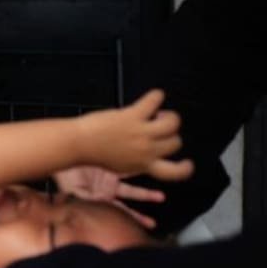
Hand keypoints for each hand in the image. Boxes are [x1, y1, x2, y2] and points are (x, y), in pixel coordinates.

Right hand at [52, 165, 164, 229]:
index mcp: (98, 199)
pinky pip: (128, 170)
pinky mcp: (112, 167)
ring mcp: (110, 181)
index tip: (142, 228)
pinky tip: (149, 172)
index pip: (117, 212)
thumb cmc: (64, 174)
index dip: (129, 220)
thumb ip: (84, 200)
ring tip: (160, 198)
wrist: (63, 154)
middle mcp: (106, 192)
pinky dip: (138, 170)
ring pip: (131, 190)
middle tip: (152, 224)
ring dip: (146, 195)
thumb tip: (92, 212)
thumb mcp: (72, 191)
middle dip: (138, 216)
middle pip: (126, 207)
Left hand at [75, 90, 193, 182]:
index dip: (185, 168)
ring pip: (172, 122)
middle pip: (175, 142)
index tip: (188, 163)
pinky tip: (156, 95)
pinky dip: (156, 96)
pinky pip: (153, 101)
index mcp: (144, 166)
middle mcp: (147, 151)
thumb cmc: (94, 154)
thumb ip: (138, 160)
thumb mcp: (121, 165)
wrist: (78, 144)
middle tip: (160, 126)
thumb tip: (149, 150)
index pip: (174, 172)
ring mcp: (141, 133)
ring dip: (170, 116)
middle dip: (171, 134)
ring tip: (160, 113)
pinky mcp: (133, 116)